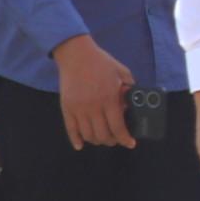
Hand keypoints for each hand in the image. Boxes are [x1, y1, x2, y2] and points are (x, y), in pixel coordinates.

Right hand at [52, 34, 138, 149]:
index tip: (130, 143)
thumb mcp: (122, 72)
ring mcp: (78, 108)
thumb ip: (130, 88)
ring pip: (88, 135)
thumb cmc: (101, 63)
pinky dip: (75, 140)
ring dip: (97, 141)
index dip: (125, 139)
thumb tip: (132, 103)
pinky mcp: (66, 108)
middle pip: (103, 135)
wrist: (76, 55)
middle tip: (117, 139)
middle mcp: (93, 107)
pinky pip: (70, 129)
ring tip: (102, 138)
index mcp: (109, 98)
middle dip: (112, 141)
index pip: (118, 127)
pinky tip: (80, 145)